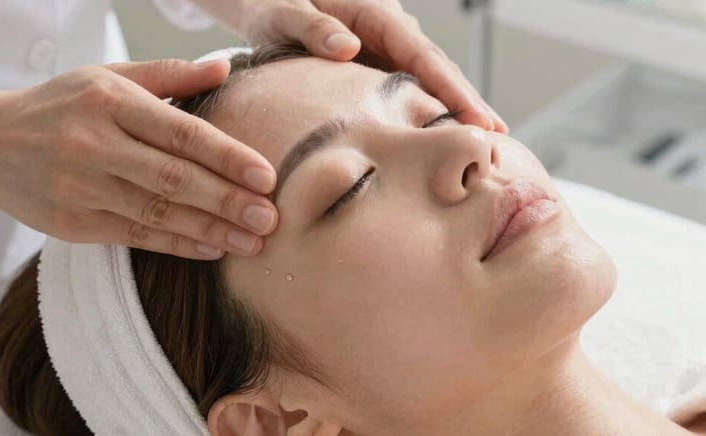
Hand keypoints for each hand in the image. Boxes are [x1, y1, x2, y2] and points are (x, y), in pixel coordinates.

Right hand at [0, 60, 277, 258]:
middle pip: (174, 178)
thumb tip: (225, 68)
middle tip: (271, 218)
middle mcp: (95, 145)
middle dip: (227, 201)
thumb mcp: (108, 76)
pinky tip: (213, 250)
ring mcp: (81, 188)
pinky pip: (136, 238)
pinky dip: (178, 246)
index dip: (227, 156)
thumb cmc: (59, 105)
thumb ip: (169, 76)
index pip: (180, 132)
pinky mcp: (73, 224)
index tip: (266, 176)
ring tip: (253, 242)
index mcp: (110, 102)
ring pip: (158, 214)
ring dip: (211, 231)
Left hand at [239, 0, 506, 132]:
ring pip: (428, 80)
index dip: (453, 89)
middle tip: (497, 142)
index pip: (423, 56)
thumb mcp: (284, 13)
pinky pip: (409, 87)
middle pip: (438, 70)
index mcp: (376, 14)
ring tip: (482, 145)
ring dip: (454, 110)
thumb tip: (350, 48)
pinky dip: (429, 109)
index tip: (478, 119)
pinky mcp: (376, 62)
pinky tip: (440, 135)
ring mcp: (386, 47)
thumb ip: (313, 28)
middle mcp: (390, 29)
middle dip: (468, 104)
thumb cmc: (272, 2)